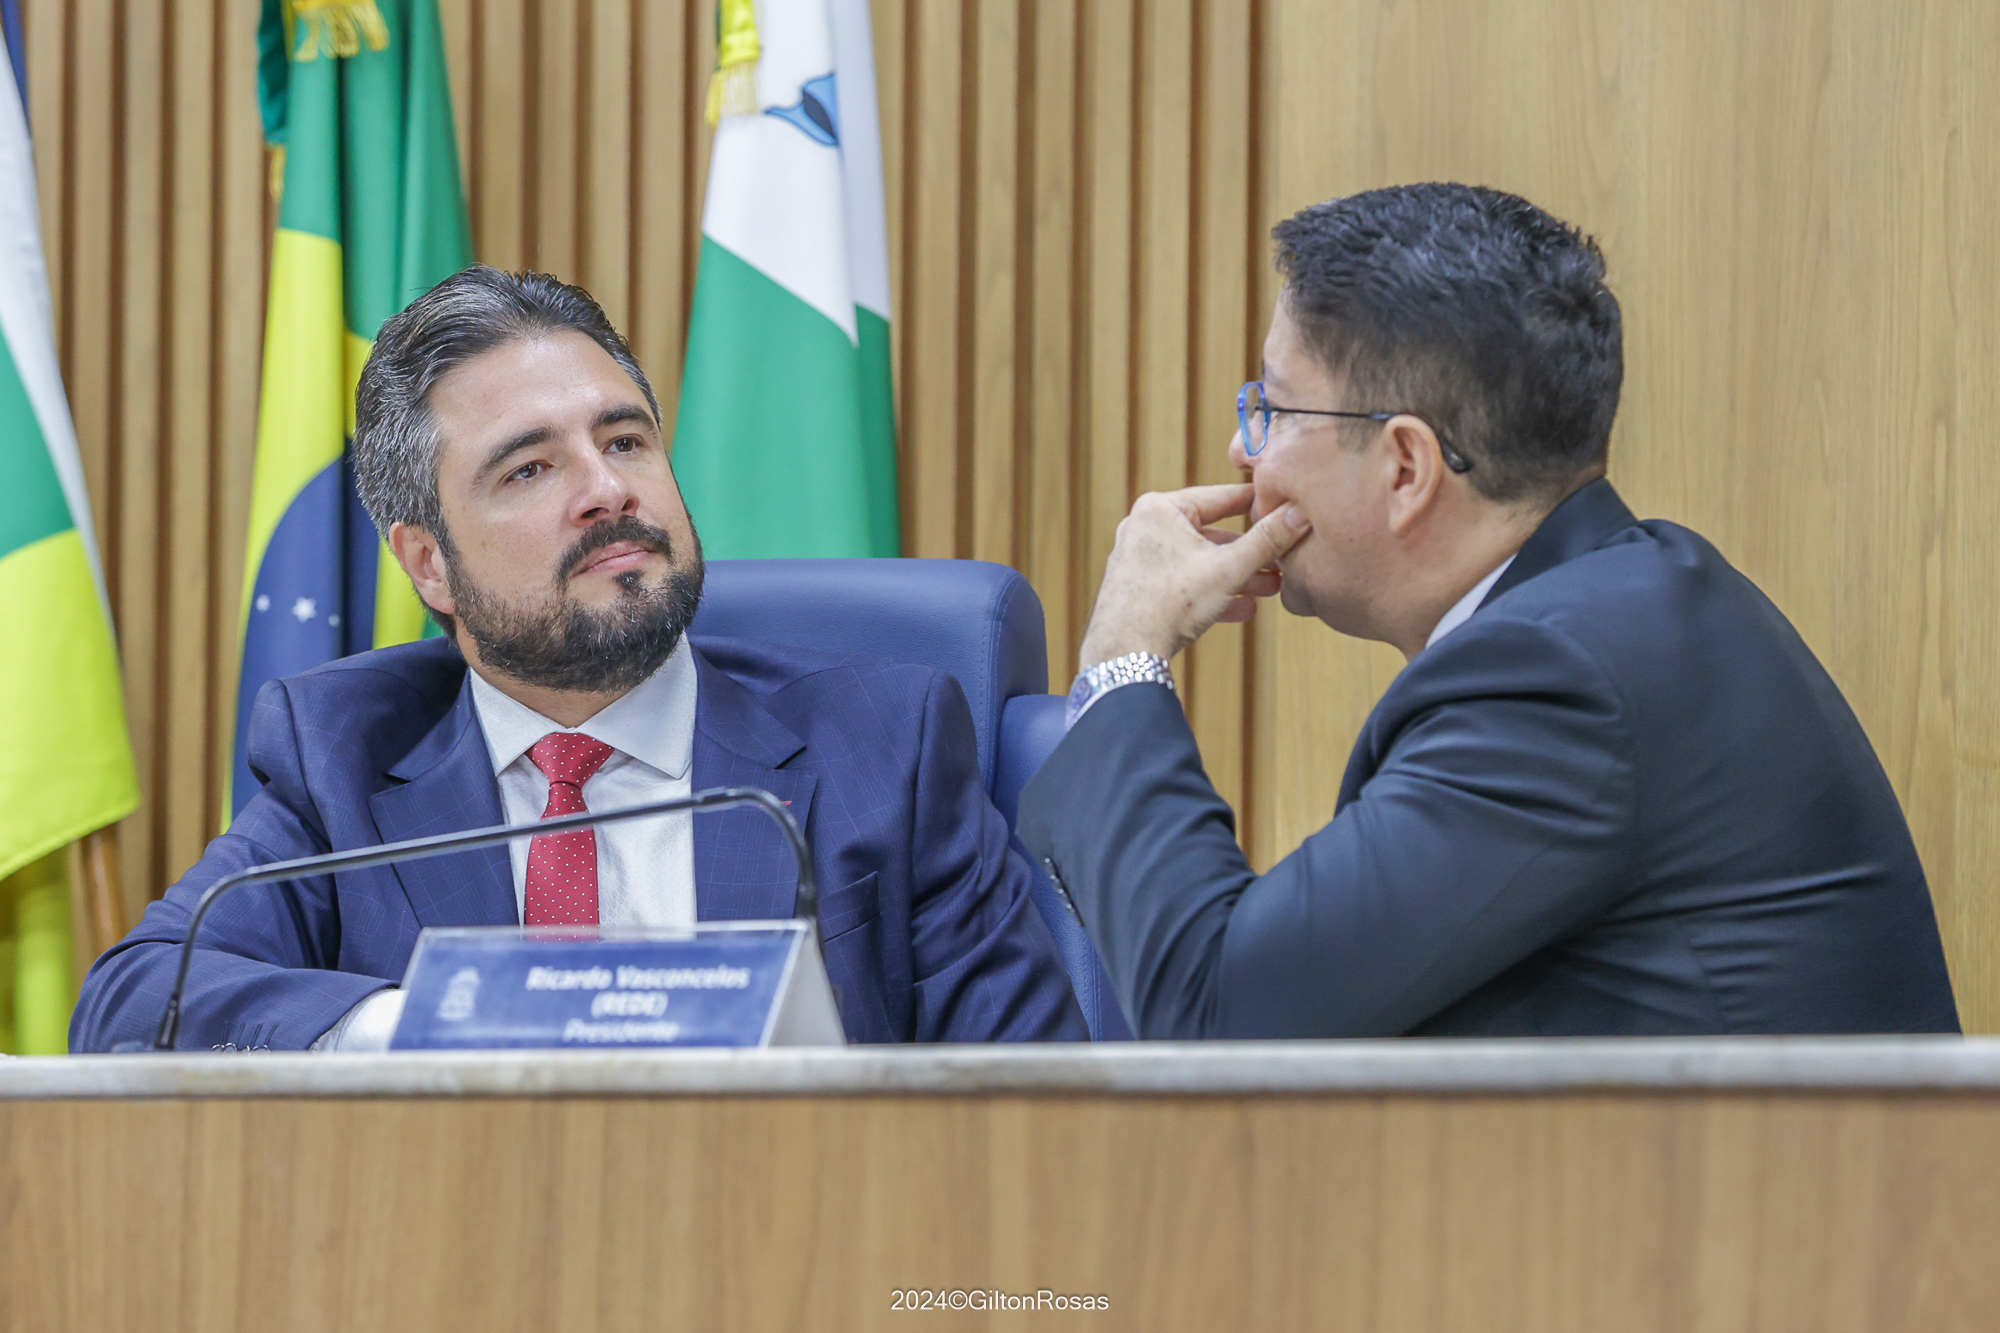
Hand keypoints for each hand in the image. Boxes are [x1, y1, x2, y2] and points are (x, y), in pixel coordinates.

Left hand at [1077, 483, 1309, 669]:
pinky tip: (1243, 608)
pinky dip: (1212, 592)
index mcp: (1161, 508)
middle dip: (1251, 551)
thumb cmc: (1169, 604)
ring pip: (1200, 561)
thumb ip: (1268, 540)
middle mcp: (1145, 527)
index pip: (1222, 496)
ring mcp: (1139, 558)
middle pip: (1212, 532)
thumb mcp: (1229, 568)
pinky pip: (1184, 582)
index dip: (1258, 502)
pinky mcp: (1139, 587)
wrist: (1125, 655)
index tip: (1285, 504)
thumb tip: (1300, 514)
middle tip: (1282, 559)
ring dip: (1237, 575)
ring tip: (1269, 587)